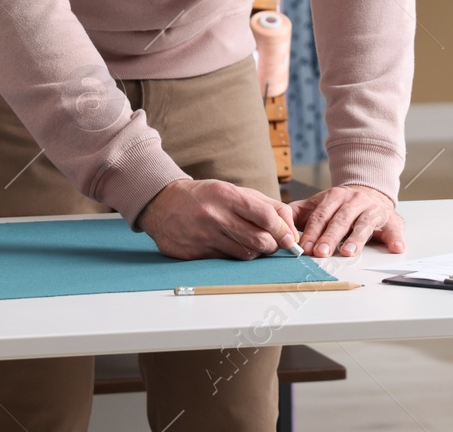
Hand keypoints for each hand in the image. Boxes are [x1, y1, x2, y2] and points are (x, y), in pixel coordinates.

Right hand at [135, 178, 298, 260]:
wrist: (162, 203)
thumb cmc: (205, 196)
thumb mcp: (233, 190)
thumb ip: (265, 205)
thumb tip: (290, 227)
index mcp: (225, 195)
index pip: (264, 215)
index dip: (282, 229)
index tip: (288, 238)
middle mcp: (214, 216)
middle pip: (258, 240)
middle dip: (272, 245)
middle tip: (272, 243)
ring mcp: (202, 237)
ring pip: (245, 255)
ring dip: (255, 252)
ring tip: (251, 242)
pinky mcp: (193, 254)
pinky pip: (226, 262)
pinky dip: (234, 257)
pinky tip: (229, 246)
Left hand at [289, 184, 404, 257]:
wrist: (370, 192)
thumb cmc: (341, 205)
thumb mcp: (319, 205)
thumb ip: (298, 213)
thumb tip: (278, 223)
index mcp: (335, 197)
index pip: (321, 216)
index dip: (312, 232)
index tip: (304, 247)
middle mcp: (354, 201)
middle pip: (340, 221)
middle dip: (329, 237)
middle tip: (320, 253)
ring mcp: (373, 209)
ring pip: (364, 224)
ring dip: (356, 239)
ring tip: (349, 252)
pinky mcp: (390, 220)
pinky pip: (394, 229)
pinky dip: (396, 238)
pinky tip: (396, 248)